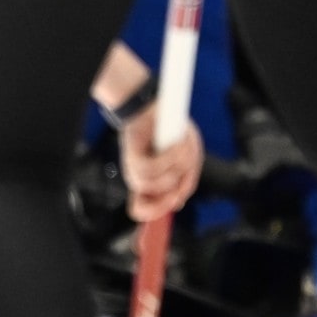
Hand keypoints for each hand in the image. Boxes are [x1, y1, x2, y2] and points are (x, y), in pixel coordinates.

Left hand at [119, 106, 203, 222]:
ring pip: (156, 184)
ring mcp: (133, 168)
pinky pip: (152, 168)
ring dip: (176, 166)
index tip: (174, 201)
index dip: (157, 212)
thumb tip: (177, 202)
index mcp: (150, 183)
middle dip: (176, 188)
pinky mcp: (131, 155)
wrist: (152, 105)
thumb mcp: (186, 156)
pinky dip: (169, 158)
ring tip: (181, 146)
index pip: (143, 209)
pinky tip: (176, 144)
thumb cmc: (170, 130)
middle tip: (185, 165)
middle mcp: (139, 178)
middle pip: (155, 202)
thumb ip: (184, 180)